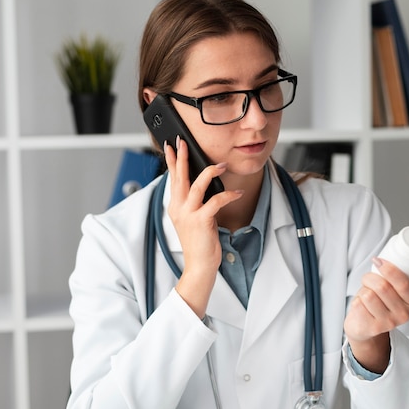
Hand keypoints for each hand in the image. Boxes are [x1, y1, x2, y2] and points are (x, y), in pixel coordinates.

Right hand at [164, 137, 243, 316]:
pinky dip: (228, 194)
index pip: (172, 179)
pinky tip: (237, 191)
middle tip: (183, 142)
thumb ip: (193, 204)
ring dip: (210, 172)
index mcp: (175, 207)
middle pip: (180, 177)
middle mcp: (179, 208)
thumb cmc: (199, 243)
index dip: (173, 162)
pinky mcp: (201, 221)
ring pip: (197, 185)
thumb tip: (203, 186)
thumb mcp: (191, 220)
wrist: (198, 266)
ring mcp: (188, 214)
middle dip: (182, 158)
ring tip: (221, 165)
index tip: (172, 147)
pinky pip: (216, 201)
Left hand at [344, 253, 408, 372]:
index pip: (403, 284)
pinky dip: (356, 301)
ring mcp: (387, 324)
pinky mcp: (371, 328)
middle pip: (382, 287)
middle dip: (370, 277)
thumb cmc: (381, 302)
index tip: (378, 260)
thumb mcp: (397, 288)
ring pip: (368, 295)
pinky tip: (361, 307)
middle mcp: (403, 315)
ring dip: (362, 290)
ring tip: (366, 295)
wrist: (365, 326)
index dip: (389, 270)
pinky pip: (358, 305)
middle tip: (367, 278)